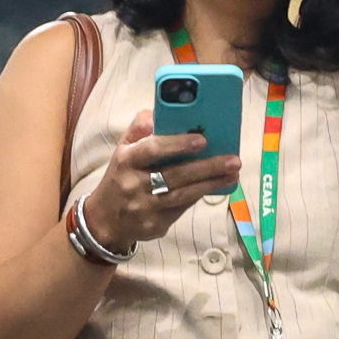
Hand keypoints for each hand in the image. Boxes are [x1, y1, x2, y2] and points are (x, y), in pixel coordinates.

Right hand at [80, 110, 238, 254]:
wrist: (105, 219)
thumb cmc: (122, 176)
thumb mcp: (123, 151)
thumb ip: (138, 131)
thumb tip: (155, 114)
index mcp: (126, 160)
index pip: (152, 149)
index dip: (177, 144)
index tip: (202, 140)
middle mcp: (134, 183)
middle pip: (175, 175)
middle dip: (207, 167)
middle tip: (234, 160)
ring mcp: (145, 206)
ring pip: (183, 194)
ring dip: (211, 183)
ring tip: (233, 173)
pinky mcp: (155, 224)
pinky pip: (182, 208)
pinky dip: (201, 195)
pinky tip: (220, 186)